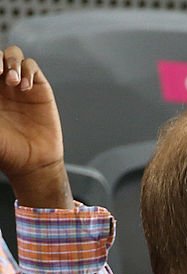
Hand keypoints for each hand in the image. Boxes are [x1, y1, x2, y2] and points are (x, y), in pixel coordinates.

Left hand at [0, 46, 70, 207]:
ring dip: (11, 62)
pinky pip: (32, 67)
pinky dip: (28, 71)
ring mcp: (20, 86)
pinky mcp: (39, 89)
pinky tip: (26, 88)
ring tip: (13, 81)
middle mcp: (1, 85)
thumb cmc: (6, 149)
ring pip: (13, 56)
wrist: (32, 162)